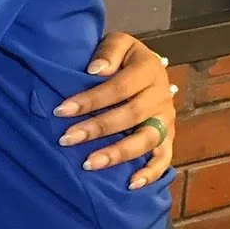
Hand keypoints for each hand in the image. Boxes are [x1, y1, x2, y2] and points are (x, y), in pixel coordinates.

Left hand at [54, 32, 176, 189]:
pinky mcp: (168, 138)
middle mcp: (162, 95)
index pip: (119, 87)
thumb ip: (108, 52)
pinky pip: (164, 159)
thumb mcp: (118, 44)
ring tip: (90, 164)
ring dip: (117, 153)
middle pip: (130, 115)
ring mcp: (167, 119)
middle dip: (96, 128)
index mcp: (149, 69)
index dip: (90, 100)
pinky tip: (131, 184)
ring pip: (145, 140)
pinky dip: (151, 173)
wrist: (145, 68)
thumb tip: (95, 70)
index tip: (61, 110)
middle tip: (67, 139)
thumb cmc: (123, 59)